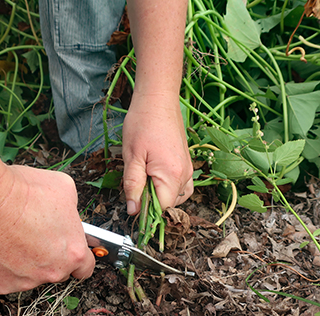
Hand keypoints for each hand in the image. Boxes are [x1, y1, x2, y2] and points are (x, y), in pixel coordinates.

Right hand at [0, 165, 94, 293]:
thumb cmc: (22, 191)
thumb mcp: (63, 189)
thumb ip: (71, 210)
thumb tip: (67, 214)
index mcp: (74, 252)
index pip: (85, 267)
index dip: (77, 257)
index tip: (69, 252)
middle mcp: (53, 272)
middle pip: (56, 270)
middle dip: (48, 256)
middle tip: (32, 233)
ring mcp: (26, 282)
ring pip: (29, 275)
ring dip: (24, 261)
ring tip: (10, 234)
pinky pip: (4, 277)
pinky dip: (0, 265)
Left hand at [122, 93, 193, 214]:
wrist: (158, 99)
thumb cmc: (143, 123)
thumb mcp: (131, 156)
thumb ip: (133, 185)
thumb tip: (133, 210)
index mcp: (171, 176)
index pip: (160, 209)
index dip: (144, 211)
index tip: (131, 205)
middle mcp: (184, 175)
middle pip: (168, 204)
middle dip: (150, 202)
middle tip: (134, 184)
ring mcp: (188, 170)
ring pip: (174, 197)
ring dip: (159, 194)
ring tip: (144, 177)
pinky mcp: (186, 164)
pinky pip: (181, 186)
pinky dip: (169, 188)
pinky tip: (156, 177)